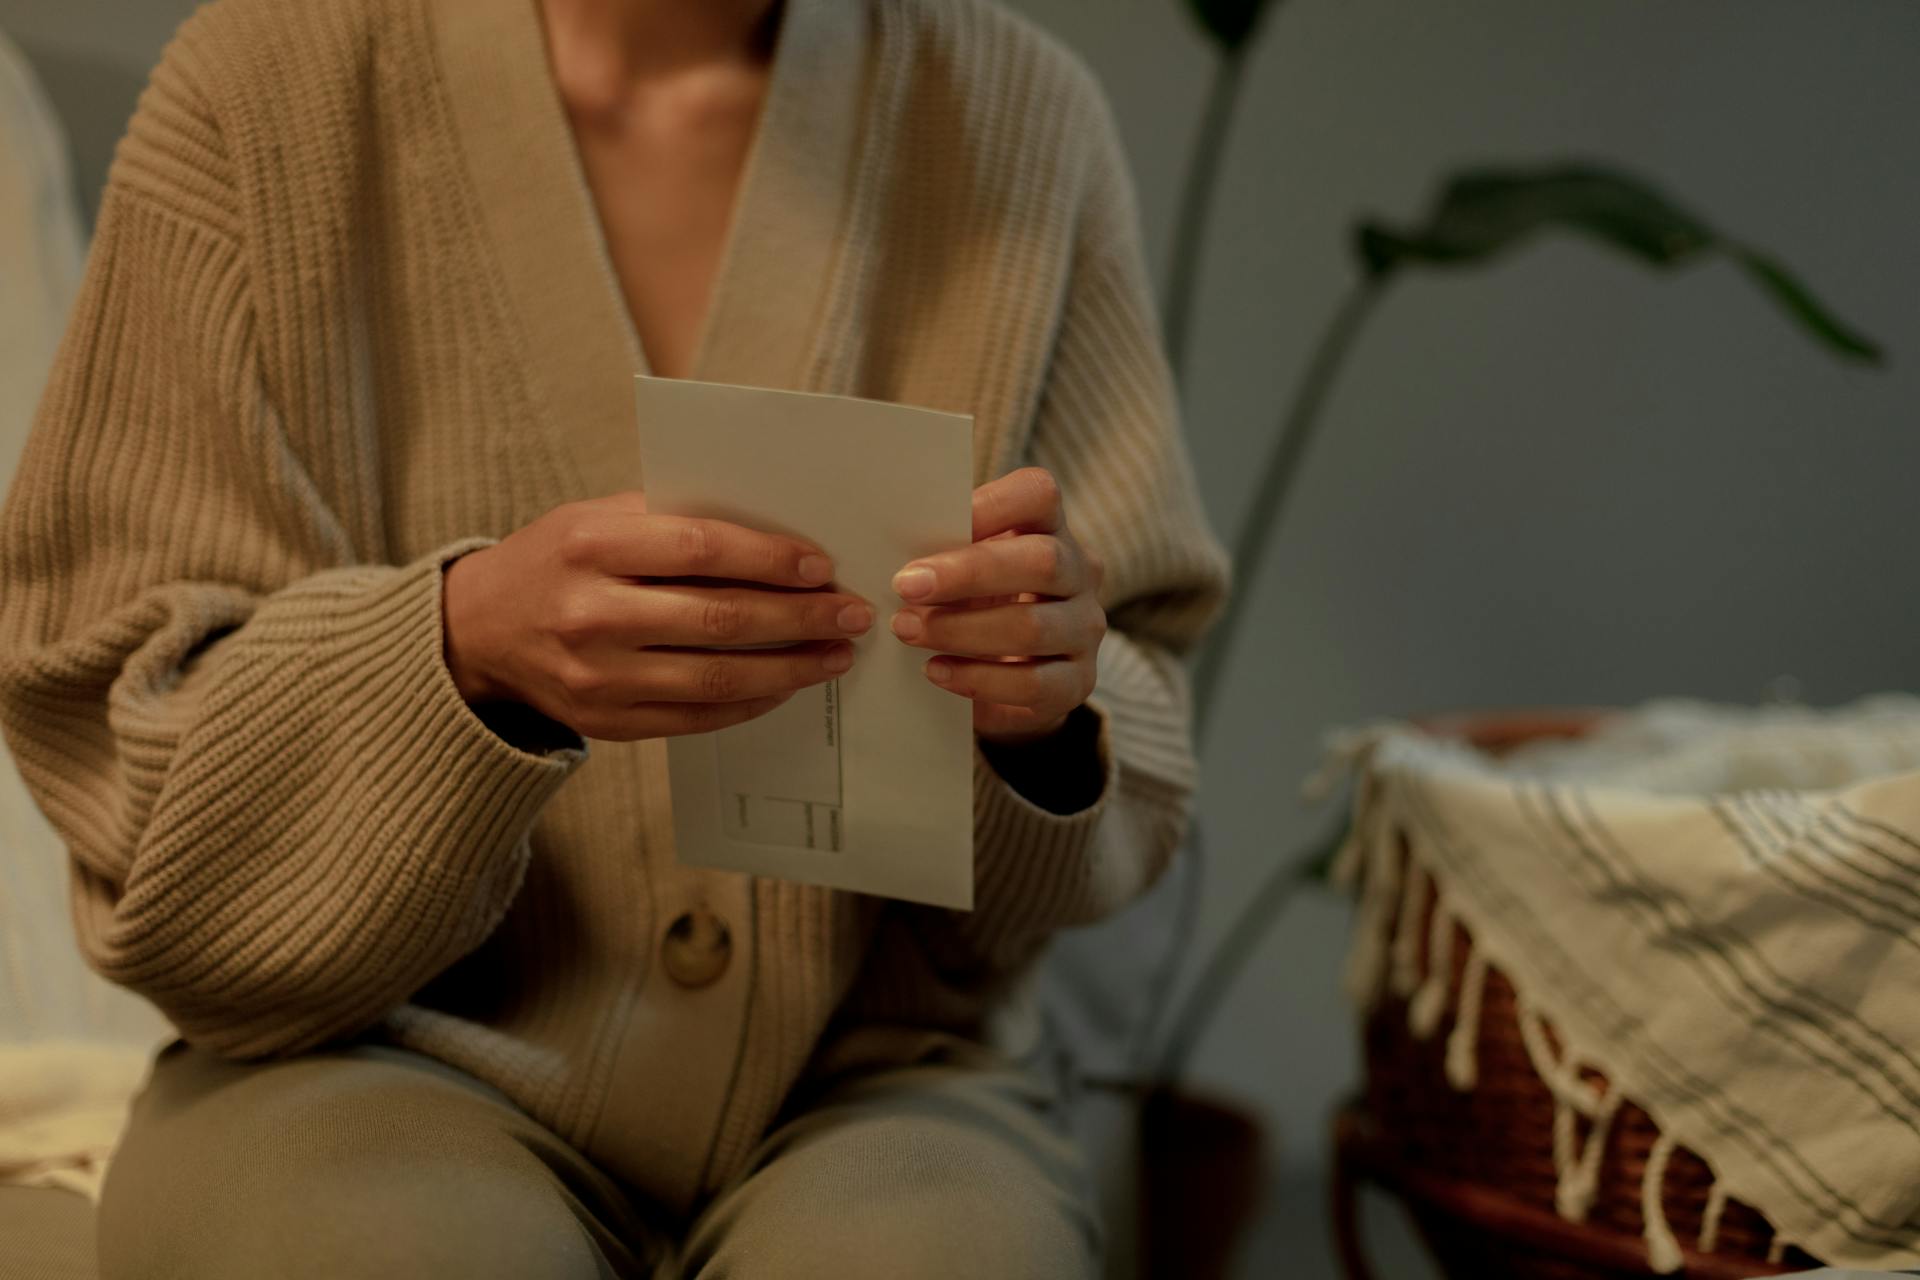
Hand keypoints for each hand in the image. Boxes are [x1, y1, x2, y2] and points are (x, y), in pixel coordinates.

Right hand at [442, 491, 872, 740]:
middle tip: (851, 613)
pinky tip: (787, 683)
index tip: (821, 565)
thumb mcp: (598, 517)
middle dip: (798, 618)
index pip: (700, 550)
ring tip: (835, 654)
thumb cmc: (557, 559)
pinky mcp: (606, 723)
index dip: (768, 560)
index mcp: (591, 546)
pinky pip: (696, 717)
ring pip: (716, 678)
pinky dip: (750, 701)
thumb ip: (674, 521)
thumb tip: (778, 536)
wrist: (479, 630)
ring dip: (789, 668)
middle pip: (718, 621)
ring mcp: (597, 678)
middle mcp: (591, 615)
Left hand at [888, 468, 1105, 744]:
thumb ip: (944, 548)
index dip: (991, 505)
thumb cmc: (975, 600)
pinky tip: (936, 670)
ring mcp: (1084, 630)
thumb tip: (894, 546)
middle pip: (1042, 561)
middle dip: (968, 574)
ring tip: (907, 630)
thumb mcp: (964, 565)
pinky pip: (1032, 684)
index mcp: (1050, 528)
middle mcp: (1080, 574)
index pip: (1038, 495)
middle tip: (905, 586)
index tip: (934, 520)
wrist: (1008, 670)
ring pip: (1033, 628)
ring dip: (961, 630)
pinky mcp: (1077, 682)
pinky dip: (978, 680)